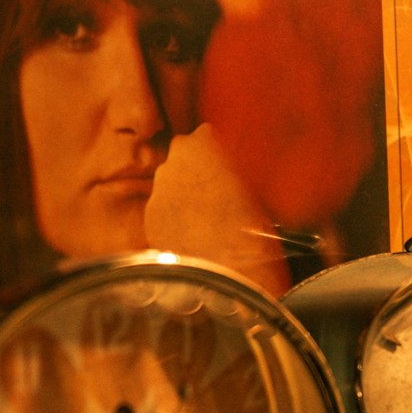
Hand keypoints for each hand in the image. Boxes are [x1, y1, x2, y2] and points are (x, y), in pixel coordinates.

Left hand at [145, 124, 290, 294]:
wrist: (230, 279)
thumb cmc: (258, 231)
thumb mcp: (262, 191)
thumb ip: (243, 169)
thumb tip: (243, 168)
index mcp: (204, 145)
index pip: (207, 133)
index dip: (221, 149)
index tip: (233, 163)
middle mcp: (174, 162)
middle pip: (184, 154)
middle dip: (198, 166)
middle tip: (221, 188)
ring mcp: (158, 191)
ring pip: (171, 182)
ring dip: (185, 192)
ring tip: (210, 216)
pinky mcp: (149, 220)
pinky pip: (164, 209)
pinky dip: (176, 217)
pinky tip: (196, 236)